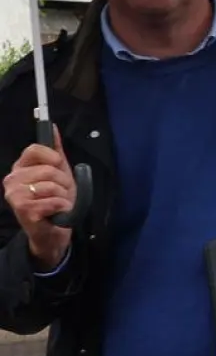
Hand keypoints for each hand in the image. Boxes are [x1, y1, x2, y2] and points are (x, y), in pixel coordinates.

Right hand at [3, 126, 73, 268]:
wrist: (54, 229)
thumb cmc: (55, 198)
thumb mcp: (59, 171)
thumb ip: (55, 150)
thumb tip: (52, 127)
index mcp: (20, 167)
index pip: (34, 150)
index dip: (52, 156)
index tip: (59, 164)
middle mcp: (12, 180)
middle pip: (48, 169)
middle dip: (63, 181)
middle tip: (61, 191)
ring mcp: (15, 196)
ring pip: (52, 186)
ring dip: (63, 196)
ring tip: (58, 202)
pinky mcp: (23, 210)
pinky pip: (53, 201)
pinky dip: (62, 206)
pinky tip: (57, 211)